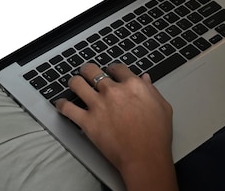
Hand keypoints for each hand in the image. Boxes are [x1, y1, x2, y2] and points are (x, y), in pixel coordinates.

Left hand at [56, 63, 176, 190]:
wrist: (144, 157)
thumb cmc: (156, 136)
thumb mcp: (162, 107)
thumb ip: (151, 90)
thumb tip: (145, 79)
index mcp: (132, 85)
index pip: (117, 68)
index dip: (112, 68)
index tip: (110, 72)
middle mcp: (113, 91)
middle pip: (93, 71)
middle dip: (88, 70)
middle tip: (86, 72)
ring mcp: (98, 105)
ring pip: (77, 83)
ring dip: (74, 82)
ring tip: (74, 83)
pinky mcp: (87, 121)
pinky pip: (68, 108)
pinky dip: (62, 105)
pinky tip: (61, 104)